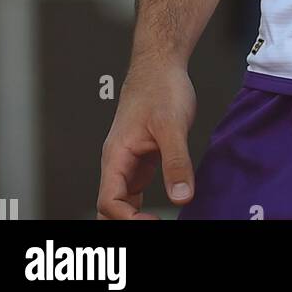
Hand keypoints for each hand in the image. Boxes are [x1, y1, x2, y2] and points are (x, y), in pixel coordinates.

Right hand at [97, 62, 196, 219]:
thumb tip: (181, 197)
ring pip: (121, 203)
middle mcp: (118, 163)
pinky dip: (142, 208)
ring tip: (157, 225)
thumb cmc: (161, 87)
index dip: (128, 219)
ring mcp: (129, 163)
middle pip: (109, 208)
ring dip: (133, 219)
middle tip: (155, 226)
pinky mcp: (142, 160)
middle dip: (126, 223)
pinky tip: (158, 215)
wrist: (160, 65)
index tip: (154, 222)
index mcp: (116, 155)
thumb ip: (176, 161)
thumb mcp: (172, 125)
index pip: (109, 201)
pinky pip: (135, 193)